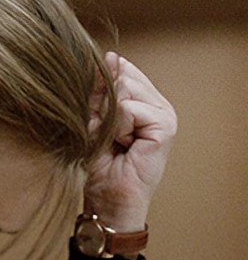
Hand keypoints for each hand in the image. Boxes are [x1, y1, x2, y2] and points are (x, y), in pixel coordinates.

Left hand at [84, 52, 176, 232]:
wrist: (107, 202)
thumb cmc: (98, 169)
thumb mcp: (94, 124)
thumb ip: (100, 94)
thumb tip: (109, 57)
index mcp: (143, 103)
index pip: (123, 73)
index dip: (101, 90)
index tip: (94, 119)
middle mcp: (157, 105)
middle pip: (122, 79)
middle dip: (103, 109)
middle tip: (106, 138)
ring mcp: (164, 114)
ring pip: (125, 91)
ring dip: (108, 120)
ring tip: (114, 143)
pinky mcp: (165, 126)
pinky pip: (128, 108)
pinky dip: (116, 128)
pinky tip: (122, 146)